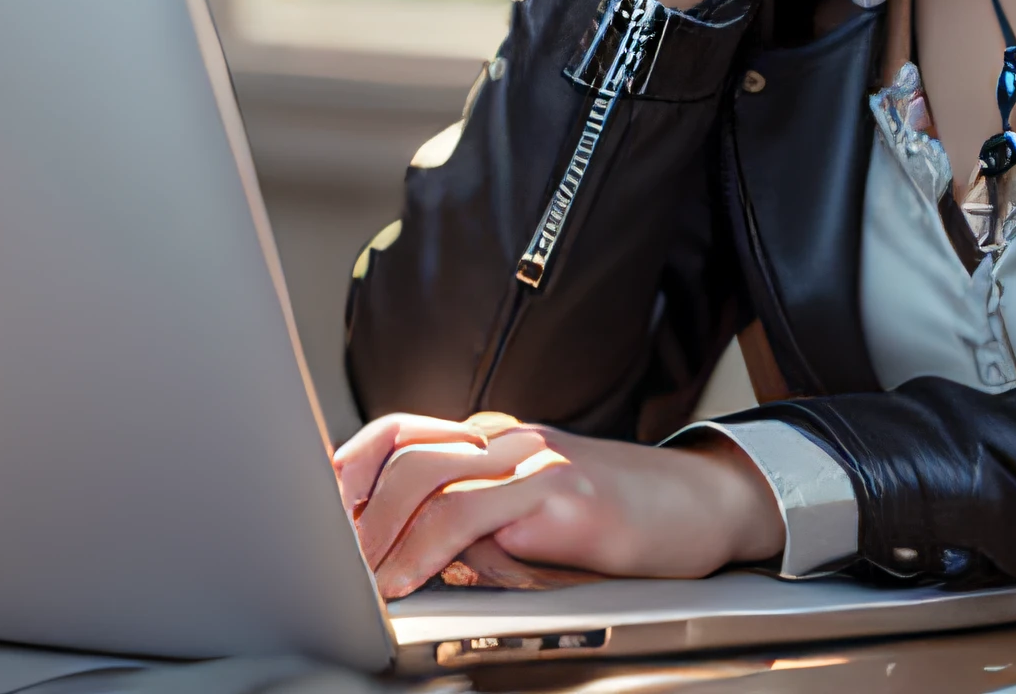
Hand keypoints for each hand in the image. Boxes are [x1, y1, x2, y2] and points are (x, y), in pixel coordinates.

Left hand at [333, 411, 784, 598]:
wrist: (707, 509)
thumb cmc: (622, 525)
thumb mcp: (534, 530)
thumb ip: (475, 536)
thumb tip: (411, 566)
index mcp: (493, 443)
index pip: (397, 435)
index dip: (345, 469)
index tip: (308, 516)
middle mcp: (506, 439)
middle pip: (398, 447)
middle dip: (345, 501)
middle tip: (317, 555)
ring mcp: (533, 460)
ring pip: (423, 474)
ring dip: (374, 531)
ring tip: (353, 578)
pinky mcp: (560, 491)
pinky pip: (471, 512)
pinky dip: (425, 546)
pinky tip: (406, 579)